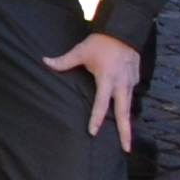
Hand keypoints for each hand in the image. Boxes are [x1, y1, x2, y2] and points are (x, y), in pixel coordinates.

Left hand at [48, 31, 143, 145]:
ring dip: (128, 122)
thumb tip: (44, 61)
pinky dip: (129, 106)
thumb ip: (64, 61)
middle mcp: (121, 84)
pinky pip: (132, 95)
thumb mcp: (81, 51)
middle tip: (126, 149)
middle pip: (124, 113)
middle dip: (125, 132)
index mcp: (107, 79)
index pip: (101, 104)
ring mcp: (131, 82)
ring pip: (129, 106)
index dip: (96, 118)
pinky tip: (125, 115)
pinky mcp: (136, 79)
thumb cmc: (101, 42)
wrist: (123, 30)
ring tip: (127, 139)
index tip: (93, 132)